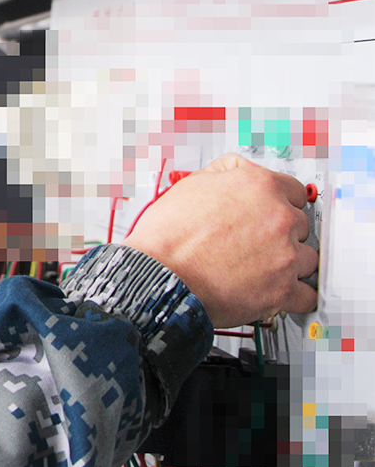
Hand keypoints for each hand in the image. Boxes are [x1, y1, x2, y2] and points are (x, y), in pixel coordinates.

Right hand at [124, 154, 315, 327]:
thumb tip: (239, 170)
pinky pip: (307, 295)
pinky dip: (295, 295)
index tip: (272, 215)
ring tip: (263, 268)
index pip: (294, 191)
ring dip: (290, 264)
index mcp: (259, 187)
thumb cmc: (168, 236)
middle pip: (300, 225)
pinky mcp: (283, 290)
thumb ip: (226, 172)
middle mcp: (279, 217)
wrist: (159, 276)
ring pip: (307, 258)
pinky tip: (280, 291)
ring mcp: (285, 255)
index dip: (278, 204)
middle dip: (281, 234)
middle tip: (256, 243)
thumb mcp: (191, 184)